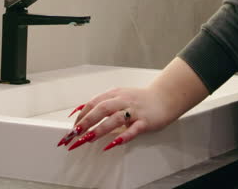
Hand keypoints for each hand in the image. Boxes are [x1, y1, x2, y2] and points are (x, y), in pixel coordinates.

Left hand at [56, 84, 177, 151]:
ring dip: (99, 129)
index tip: (72, 128)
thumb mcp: (119, 96)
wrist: (165, 97)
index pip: (93, 103)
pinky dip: (122, 137)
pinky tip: (113, 144)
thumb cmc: (140, 99)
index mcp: (115, 94)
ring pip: (115, 119)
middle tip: (74, 134)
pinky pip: (132, 130)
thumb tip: (80, 110)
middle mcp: (123, 101)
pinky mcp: (145, 121)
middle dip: (86, 122)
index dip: (81, 115)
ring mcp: (134, 111)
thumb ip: (102, 102)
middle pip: (101, 109)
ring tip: (87, 139)